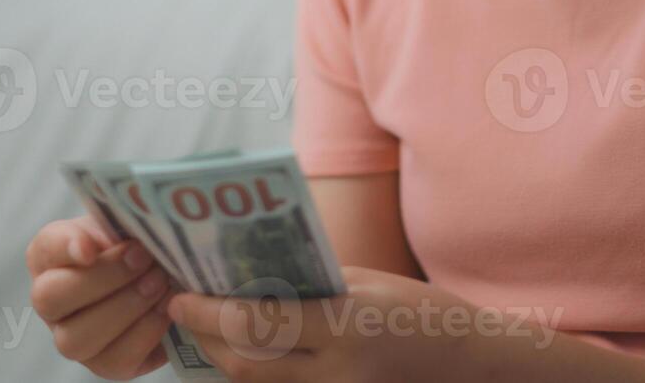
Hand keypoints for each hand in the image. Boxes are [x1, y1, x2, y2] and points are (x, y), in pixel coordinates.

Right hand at [25, 215, 178, 379]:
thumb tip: (116, 241)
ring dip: (125, 308)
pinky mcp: (105, 364)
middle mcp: (50, 303)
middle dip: (103, 278)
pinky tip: (167, 309)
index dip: (66, 248)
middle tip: (144, 258)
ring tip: (160, 283)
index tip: (90, 247)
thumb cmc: (137, 243)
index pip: (46, 247)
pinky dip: (146, 333)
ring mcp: (73, 339)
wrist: (164, 276)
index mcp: (49, 257)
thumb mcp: (124, 222)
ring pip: (77, 338)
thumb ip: (115, 224)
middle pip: (51, 298)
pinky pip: (116, 359)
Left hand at [166, 266, 494, 382]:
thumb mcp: (361, 281)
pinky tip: (241, 350)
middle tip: (182, 309)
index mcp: (343, 325)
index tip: (180, 295)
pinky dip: (253, 372)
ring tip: (203, 327)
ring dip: (222, 357)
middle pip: (244, 363)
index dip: (206, 312)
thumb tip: (243, 272)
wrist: (464, 360)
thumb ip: (305, 283)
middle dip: (204, 336)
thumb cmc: (415, 309)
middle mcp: (335, 371)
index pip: (254, 323)